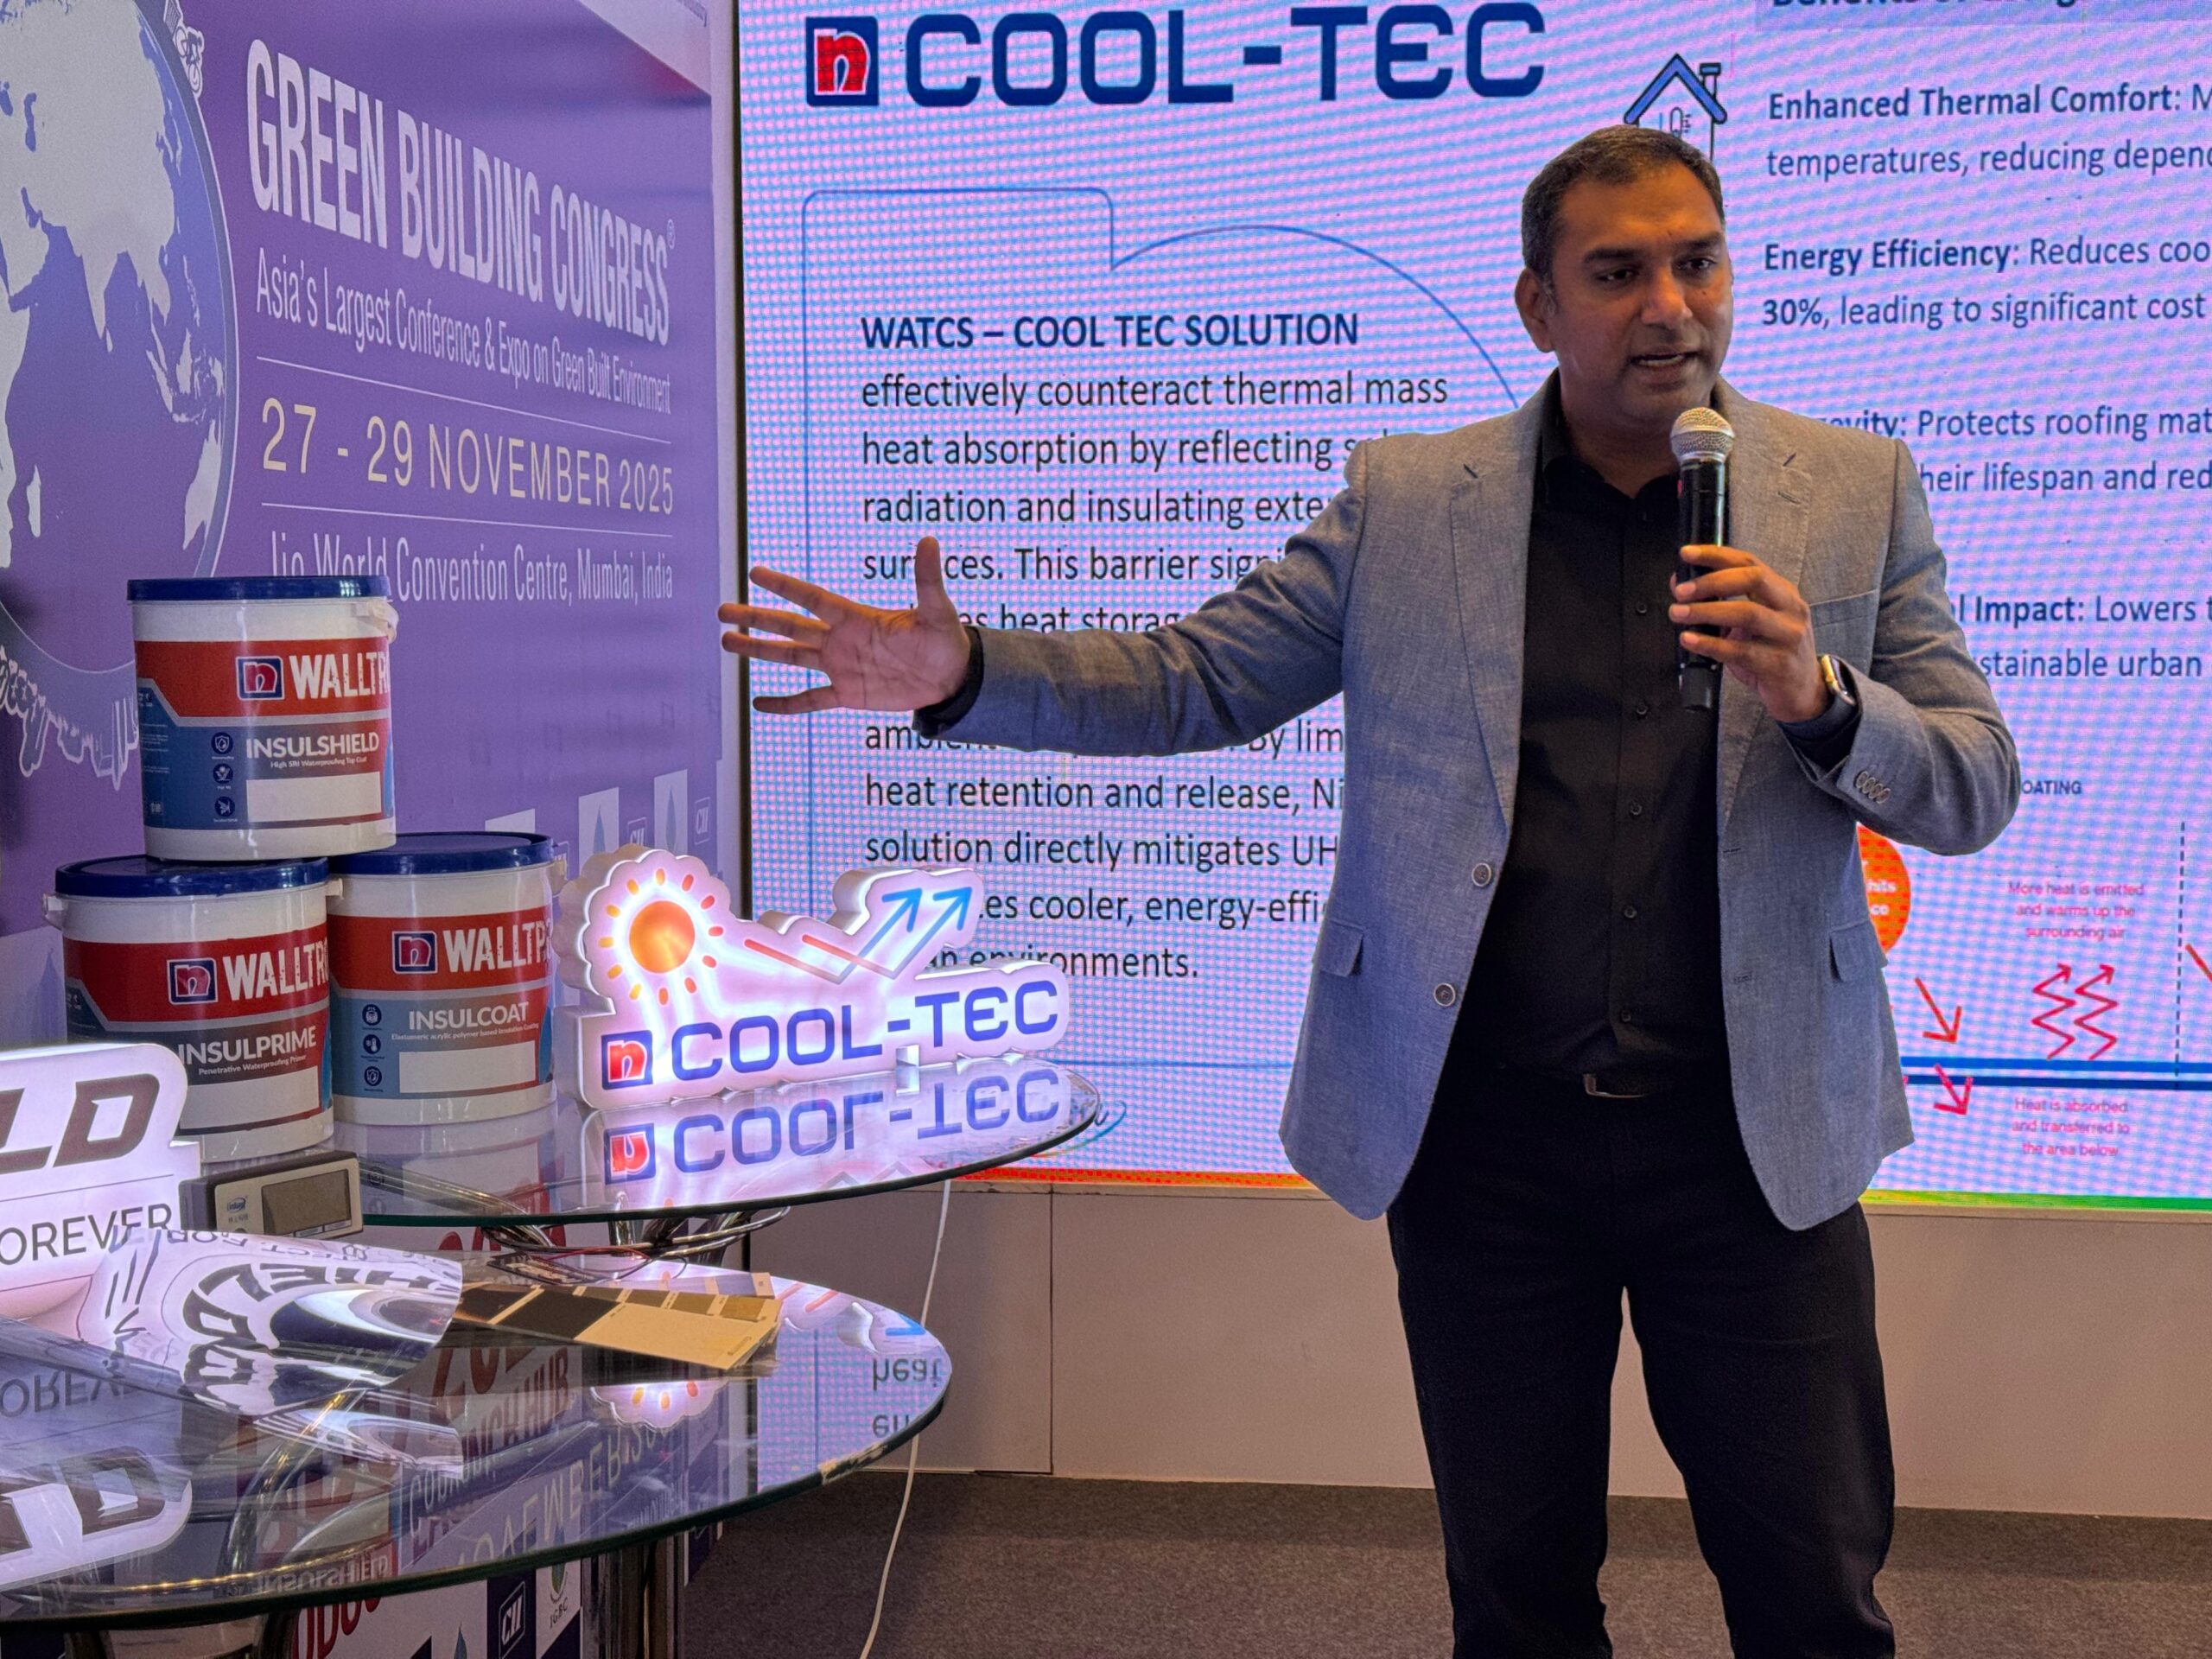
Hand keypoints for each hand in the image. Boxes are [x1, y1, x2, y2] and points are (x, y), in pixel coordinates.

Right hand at [719, 536, 971, 713]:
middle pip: (789, 625)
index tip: (755, 572)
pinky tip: (758, 704)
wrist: (952, 678)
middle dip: (756, 617)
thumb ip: (927, 580)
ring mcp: (841, 667)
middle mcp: (841, 640)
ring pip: (791, 656)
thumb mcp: (937, 611)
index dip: (785, 586)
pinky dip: (786, 704)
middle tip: (723, 610)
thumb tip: (930, 541)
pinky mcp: (848, 694)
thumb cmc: (946, 640)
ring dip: (759, 650)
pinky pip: (810, 700)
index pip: (812, 598)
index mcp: (856, 618)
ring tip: (727, 642)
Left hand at [1670, 544, 1827, 722]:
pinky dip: (1711, 644)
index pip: (1749, 563)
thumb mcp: (1750, 625)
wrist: (1803, 691)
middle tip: (1682, 591)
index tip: (1687, 554)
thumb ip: (1720, 604)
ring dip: (1707, 612)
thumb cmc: (1773, 653)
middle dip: (1712, 582)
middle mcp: (1790, 609)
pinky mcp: (1779, 664)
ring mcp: (1788, 636)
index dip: (1716, 555)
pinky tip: (1691, 640)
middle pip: (1753, 580)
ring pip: (1748, 614)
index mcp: (1783, 593)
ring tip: (1679, 614)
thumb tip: (1681, 585)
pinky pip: (1741, 651)